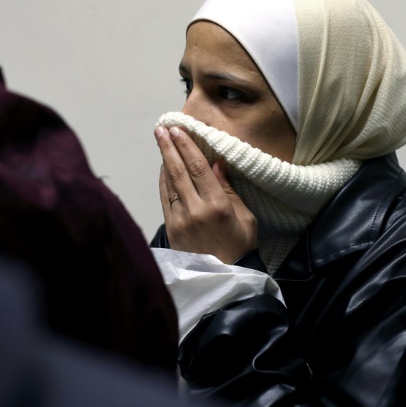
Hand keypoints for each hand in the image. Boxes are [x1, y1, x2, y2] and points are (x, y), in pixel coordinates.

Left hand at [156, 125, 255, 262]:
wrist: (225, 278)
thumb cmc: (240, 247)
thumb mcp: (245, 218)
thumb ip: (229, 190)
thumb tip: (216, 164)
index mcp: (217, 206)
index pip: (198, 168)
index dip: (186, 146)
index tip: (178, 130)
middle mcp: (195, 211)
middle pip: (179, 171)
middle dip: (169, 147)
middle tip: (162, 128)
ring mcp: (180, 221)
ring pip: (169, 183)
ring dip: (164, 160)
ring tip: (160, 142)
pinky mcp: (171, 229)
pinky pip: (164, 199)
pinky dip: (163, 181)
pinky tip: (163, 169)